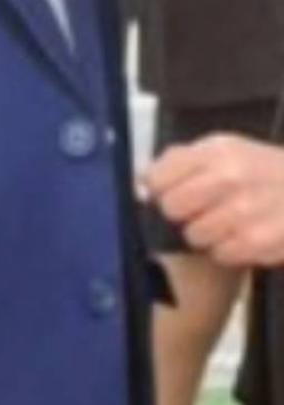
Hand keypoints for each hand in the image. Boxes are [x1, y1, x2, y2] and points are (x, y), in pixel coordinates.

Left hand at [143, 135, 283, 266]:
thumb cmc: (261, 170)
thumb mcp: (224, 149)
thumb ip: (180, 160)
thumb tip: (142, 180)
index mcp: (217, 151)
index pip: (158, 178)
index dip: (159, 188)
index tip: (169, 191)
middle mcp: (229, 179)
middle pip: (172, 208)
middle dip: (181, 212)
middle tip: (199, 209)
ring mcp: (245, 213)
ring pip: (194, 235)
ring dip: (205, 233)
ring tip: (225, 221)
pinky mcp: (259, 243)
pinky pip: (220, 254)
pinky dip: (228, 249)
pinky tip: (242, 235)